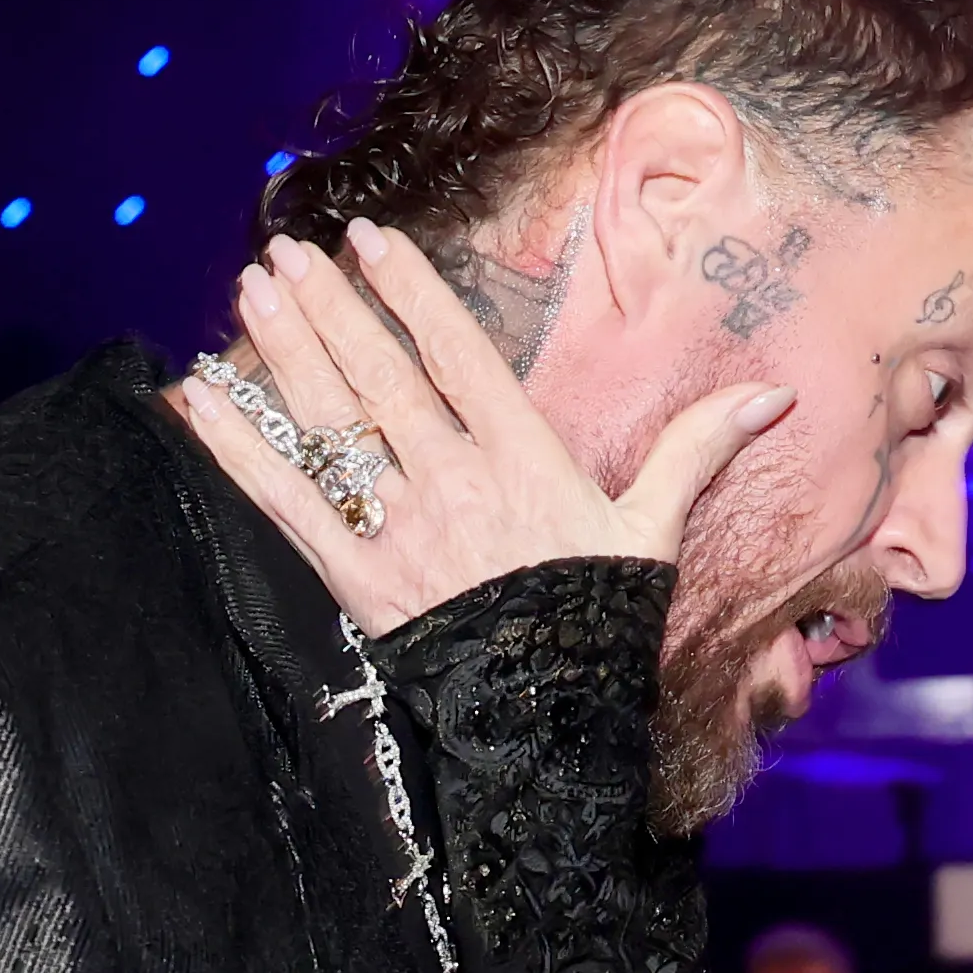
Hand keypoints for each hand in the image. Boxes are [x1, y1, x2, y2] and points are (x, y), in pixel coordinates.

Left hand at [179, 222, 792, 636]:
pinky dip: (238, 449)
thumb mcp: (653, 531)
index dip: (410, 293)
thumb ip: (696, 448)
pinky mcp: (354, 578)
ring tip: (251, 291)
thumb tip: (772, 392)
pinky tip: (200, 400)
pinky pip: (285, 501)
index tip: (370, 241)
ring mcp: (399, 532)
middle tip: (284, 251)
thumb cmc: (600, 623)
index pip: (457, 357)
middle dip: (329, 309)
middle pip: (379, 379)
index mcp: (526, 463)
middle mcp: (456, 487)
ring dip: (284, 354)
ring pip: (330, 427)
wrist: (551, 730)